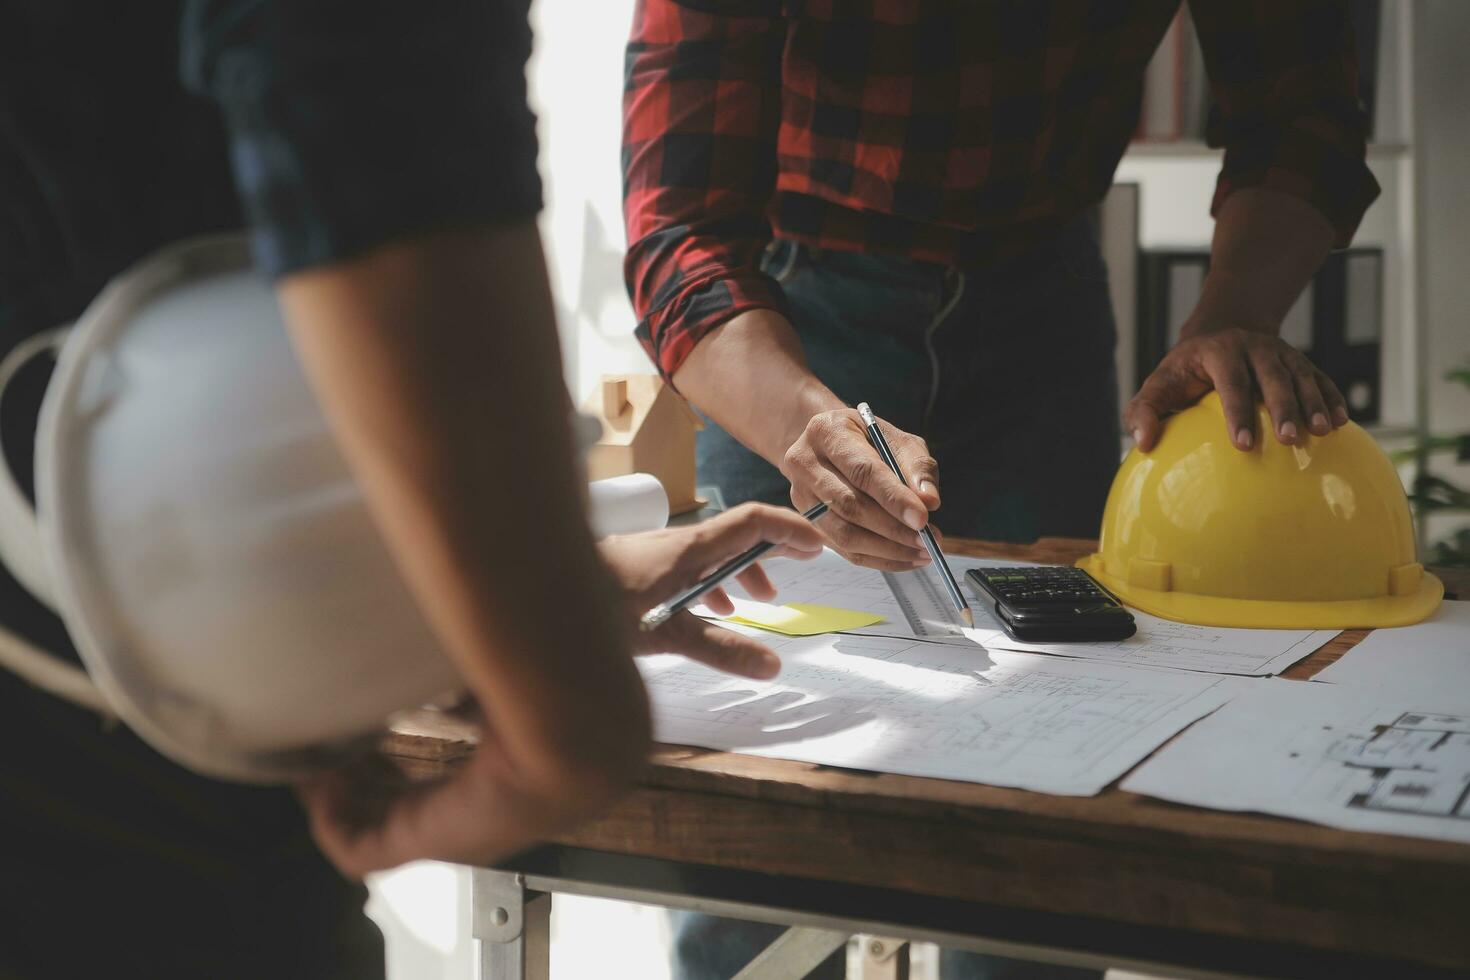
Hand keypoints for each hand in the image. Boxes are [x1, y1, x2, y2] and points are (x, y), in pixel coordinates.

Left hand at [599, 503, 825, 677]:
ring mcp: (655, 552)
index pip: (753, 521)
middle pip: (736, 534)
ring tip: (759, 599)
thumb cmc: (595, 606)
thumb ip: (720, 649)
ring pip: (711, 552)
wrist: (532, 586)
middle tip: (803, 563)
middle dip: (772, 548)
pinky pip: (689, 564)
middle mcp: (675, 542)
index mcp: (690, 548)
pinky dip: (711, 580)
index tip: (819, 544)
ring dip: (741, 569)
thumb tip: (773, 665)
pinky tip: (710, 607)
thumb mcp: (665, 633)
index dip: (790, 528)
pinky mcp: (638, 565)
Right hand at [781, 409, 939, 570]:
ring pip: (844, 534)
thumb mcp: (897, 440)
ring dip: (887, 549)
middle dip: (893, 529)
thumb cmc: (868, 441)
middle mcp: (804, 463)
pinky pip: (843, 549)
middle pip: (849, 505)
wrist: (832, 446)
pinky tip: (905, 557)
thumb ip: (917, 467)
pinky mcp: (807, 521)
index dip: (893, 498)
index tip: (922, 519)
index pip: (862, 470)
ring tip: (921, 552)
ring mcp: (801, 495)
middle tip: (927, 541)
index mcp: (827, 432)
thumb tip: (929, 502)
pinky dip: (878, 558)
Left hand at [1126, 326, 1349, 451]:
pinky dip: (1332, 397)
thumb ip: (1143, 411)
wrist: (1222, 327)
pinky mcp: (1299, 362)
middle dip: (1283, 408)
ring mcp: (1281, 352)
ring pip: (1301, 376)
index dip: (1238, 414)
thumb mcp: (1159, 384)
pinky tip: (1342, 422)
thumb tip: (1143, 443)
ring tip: (1323, 431)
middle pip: (1272, 377)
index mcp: (1219, 351)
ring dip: (1314, 403)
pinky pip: (1319, 378)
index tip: (1244, 445)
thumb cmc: (1184, 369)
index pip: (1231, 383)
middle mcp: (1254, 347)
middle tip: (1289, 440)